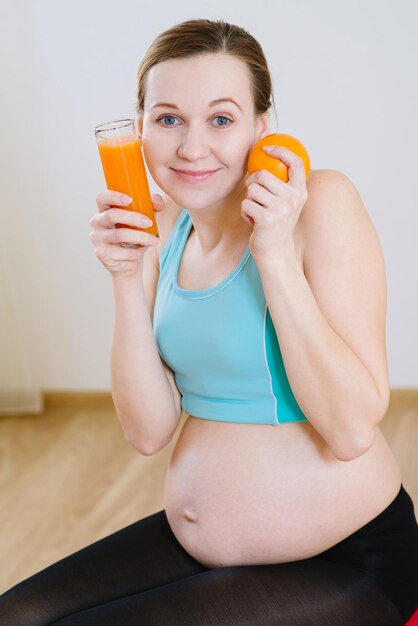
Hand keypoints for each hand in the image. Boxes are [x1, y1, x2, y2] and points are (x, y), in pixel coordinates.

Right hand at [90, 191, 163, 277]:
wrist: (128, 264)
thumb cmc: (134, 238)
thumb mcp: (143, 221)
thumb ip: (151, 208)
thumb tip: (159, 204)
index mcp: (104, 211)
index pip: (102, 198)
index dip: (114, 196)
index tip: (130, 199)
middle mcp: (97, 223)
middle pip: (112, 215)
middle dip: (133, 218)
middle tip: (149, 222)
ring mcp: (97, 239)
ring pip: (119, 234)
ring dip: (140, 237)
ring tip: (154, 240)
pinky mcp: (102, 254)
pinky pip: (121, 252)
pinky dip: (135, 252)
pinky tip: (141, 252)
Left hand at [241, 145, 308, 266]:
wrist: (276, 252)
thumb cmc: (276, 225)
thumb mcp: (286, 203)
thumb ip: (282, 185)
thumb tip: (268, 158)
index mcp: (300, 192)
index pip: (296, 163)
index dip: (282, 151)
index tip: (267, 148)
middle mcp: (293, 199)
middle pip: (263, 174)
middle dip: (252, 183)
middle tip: (254, 195)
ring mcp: (281, 209)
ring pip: (252, 190)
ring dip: (249, 200)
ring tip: (257, 212)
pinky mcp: (267, 219)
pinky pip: (245, 204)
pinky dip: (245, 213)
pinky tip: (253, 222)